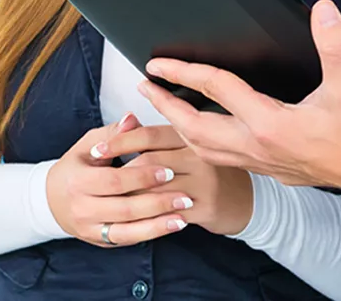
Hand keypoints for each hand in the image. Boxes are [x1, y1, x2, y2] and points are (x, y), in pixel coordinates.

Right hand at [46, 113, 192, 246]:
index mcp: (78, 181)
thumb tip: (132, 119)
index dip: (142, 177)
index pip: (115, 181)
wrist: (51, 200)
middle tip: (185, 196)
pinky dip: (148, 234)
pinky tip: (169, 226)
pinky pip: (125, 240)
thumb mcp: (88, 144)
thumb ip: (112, 132)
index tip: (169, 171)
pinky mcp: (98, 240)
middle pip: (124, 208)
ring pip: (126, 231)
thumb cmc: (76, 167)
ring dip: (157, 226)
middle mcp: (81, 209)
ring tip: (183, 217)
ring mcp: (89, 229)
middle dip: (156, 203)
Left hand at [101, 124, 253, 235]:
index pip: (151, 134)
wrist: (247, 200)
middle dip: (118, 173)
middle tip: (94, 180)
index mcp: (194, 134)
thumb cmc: (212, 171)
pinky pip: (166, 214)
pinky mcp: (205, 206)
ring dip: (128, 198)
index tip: (95, 149)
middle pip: (149, 162)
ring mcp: (204, 181)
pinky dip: (145, 218)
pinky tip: (131, 219)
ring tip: (109, 200)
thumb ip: (160, 135)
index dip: (120, 141)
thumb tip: (126, 120)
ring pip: (154, 190)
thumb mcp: (191, 145)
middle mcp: (200, 154)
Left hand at [138, 0, 340, 199]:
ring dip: (181, 128)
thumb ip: (334, 43)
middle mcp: (258, 146)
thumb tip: (322, 10)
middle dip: (167, 106)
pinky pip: (222, 159)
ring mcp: (262, 162)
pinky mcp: (270, 170)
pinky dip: (202, 144)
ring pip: (206, 149)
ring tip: (167, 110)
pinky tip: (207, 135)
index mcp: (271, 122)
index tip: (159, 63)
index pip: (217, 90)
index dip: (185, 71)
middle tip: (146, 87)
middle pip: (196, 127)